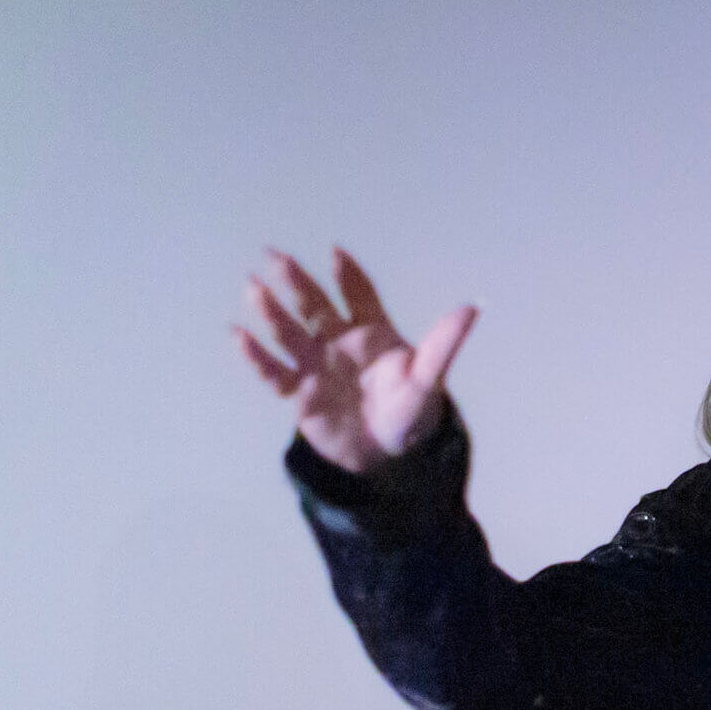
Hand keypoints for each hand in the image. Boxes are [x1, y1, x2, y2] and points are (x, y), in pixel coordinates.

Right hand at [236, 247, 476, 474]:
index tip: (335, 253)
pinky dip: (256, 354)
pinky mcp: (298, 391)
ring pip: (289, 331)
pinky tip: (238, 334)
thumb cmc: (411, 413)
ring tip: (254, 286)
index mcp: (373, 332)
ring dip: (272, 310)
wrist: (387, 456)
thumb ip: (445, 344)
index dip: (348, 274)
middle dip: (296, 281)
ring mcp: (315, 363)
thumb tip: (473, 308)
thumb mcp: (429, 379)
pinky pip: (272, 370)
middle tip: (274, 255)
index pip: (358, 293)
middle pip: (315, 304)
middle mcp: (339, 340)